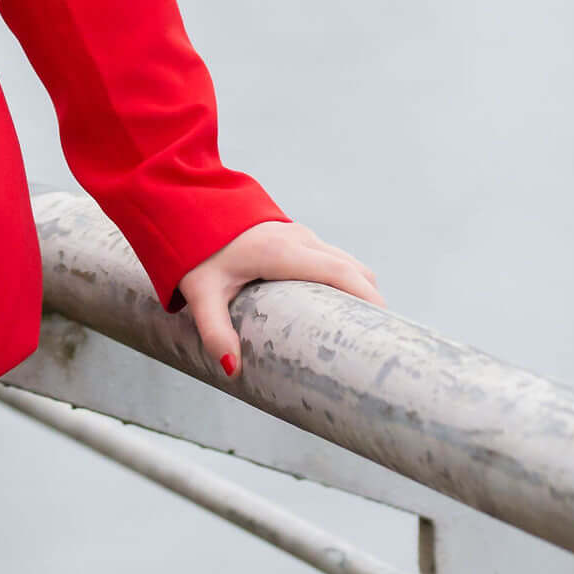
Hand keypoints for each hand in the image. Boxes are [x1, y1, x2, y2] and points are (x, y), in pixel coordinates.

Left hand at [177, 219, 383, 378]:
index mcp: (281, 252)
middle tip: (381, 339)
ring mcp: (299, 234)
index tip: (386, 323)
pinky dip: (346, 278)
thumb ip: (214, 330)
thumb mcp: (201, 293)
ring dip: (359, 288)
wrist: (187, 204)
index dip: (366, 296)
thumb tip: (231, 369)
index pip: (338, 272)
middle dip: (371, 300)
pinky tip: (339, 307)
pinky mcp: (295, 236)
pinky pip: (333, 257)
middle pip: (352, 269)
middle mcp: (298, 240)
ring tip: (362, 329)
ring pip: (345, 261)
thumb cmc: (194, 251)